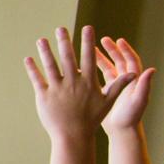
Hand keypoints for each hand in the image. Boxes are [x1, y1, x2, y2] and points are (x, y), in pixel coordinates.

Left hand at [25, 27, 108, 142]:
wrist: (73, 136)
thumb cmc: (91, 119)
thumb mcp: (108, 101)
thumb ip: (119, 85)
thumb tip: (135, 73)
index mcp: (87, 82)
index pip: (88, 57)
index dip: (88, 42)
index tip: (87, 27)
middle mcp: (72, 83)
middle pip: (68, 58)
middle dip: (64, 41)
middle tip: (60, 28)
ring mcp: (57, 89)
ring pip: (50, 66)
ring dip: (45, 52)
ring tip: (41, 39)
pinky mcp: (44, 96)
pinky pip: (37, 79)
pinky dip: (32, 69)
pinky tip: (28, 58)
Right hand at [93, 36, 153, 133]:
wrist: (122, 131)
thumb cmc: (130, 117)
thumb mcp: (138, 101)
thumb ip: (144, 85)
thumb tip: (152, 70)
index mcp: (134, 81)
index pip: (131, 60)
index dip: (125, 50)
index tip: (118, 40)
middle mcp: (126, 82)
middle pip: (119, 61)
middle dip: (112, 50)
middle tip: (102, 39)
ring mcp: (116, 87)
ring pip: (108, 68)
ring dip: (101, 58)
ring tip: (90, 48)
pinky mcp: (107, 93)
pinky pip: (100, 78)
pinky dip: (93, 71)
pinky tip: (82, 66)